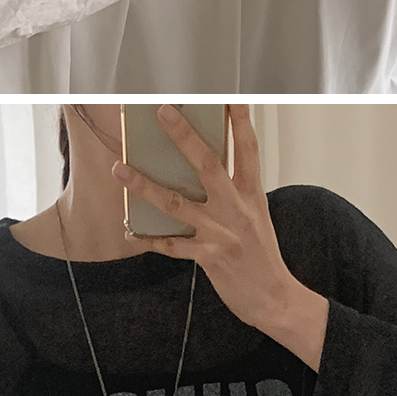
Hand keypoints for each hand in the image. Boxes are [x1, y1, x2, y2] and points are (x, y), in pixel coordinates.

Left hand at [112, 105, 328, 369]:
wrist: (276, 298)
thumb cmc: (264, 255)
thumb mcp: (258, 215)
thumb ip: (236, 192)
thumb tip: (208, 170)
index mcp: (252, 194)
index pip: (247, 149)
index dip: (239, 121)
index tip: (229, 96)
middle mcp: (237, 209)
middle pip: (208, 165)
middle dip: (184, 137)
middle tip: (163, 112)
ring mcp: (221, 232)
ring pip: (176, 204)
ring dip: (145, 186)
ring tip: (120, 170)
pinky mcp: (209, 256)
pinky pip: (171, 245)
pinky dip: (149, 238)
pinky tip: (129, 230)